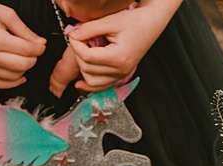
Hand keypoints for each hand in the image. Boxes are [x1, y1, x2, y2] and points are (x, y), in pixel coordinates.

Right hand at [0, 0, 46, 89]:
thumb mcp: (6, 15)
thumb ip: (26, 31)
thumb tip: (41, 44)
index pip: (27, 51)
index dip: (39, 48)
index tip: (41, 45)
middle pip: (23, 66)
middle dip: (33, 59)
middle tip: (32, 51)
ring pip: (14, 77)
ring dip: (23, 69)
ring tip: (21, 58)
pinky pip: (0, 84)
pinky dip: (13, 82)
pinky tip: (19, 75)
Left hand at [57, 0, 179, 94]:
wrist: (150, 24)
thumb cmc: (135, 21)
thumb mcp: (109, 21)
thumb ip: (88, 29)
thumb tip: (72, 35)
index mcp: (119, 57)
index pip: (87, 57)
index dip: (75, 45)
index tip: (73, 35)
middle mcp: (121, 70)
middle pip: (87, 70)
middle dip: (78, 54)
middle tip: (80, 40)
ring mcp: (121, 75)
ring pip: (92, 82)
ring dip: (83, 68)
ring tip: (85, 53)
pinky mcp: (121, 75)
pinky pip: (101, 87)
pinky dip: (90, 84)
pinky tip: (80, 82)